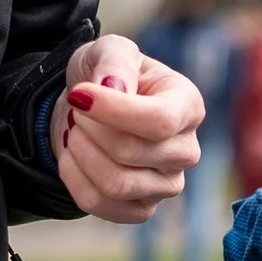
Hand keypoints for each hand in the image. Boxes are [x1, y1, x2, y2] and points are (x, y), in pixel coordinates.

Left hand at [50, 33, 204, 223]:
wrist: (89, 111)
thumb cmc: (106, 77)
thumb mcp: (109, 51)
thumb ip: (116, 61)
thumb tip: (115, 89)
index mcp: (187, 106)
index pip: (160, 121)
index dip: (116, 110)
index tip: (79, 94)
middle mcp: (186, 151)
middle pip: (131, 152)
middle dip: (90, 128)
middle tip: (78, 109)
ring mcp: (167, 185)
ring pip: (116, 184)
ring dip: (81, 153)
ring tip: (77, 132)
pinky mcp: (142, 209)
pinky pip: (100, 204)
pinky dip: (74, 178)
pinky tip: (73, 156)